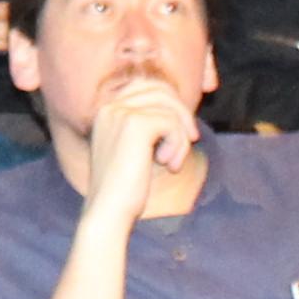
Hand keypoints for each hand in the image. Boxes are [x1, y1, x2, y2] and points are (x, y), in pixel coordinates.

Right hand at [81, 71, 197, 211]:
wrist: (108, 212)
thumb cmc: (124, 188)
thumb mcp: (135, 150)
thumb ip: (150, 126)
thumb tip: (181, 110)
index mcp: (106, 110)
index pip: (148, 86)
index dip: (172, 105)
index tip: (183, 134)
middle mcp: (110, 106)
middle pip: (161, 90)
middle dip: (182, 114)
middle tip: (192, 140)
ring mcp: (121, 113)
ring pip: (169, 107)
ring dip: (180, 135)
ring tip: (173, 162)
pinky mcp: (136, 124)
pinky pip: (171, 123)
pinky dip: (178, 145)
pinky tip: (169, 166)